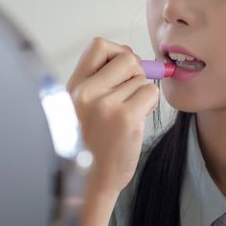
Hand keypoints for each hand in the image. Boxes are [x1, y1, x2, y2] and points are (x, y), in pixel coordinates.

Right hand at [67, 37, 158, 193]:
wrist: (93, 180)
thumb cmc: (93, 143)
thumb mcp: (84, 106)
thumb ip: (101, 80)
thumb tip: (133, 57)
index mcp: (75, 86)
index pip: (99, 45)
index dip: (117, 51)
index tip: (122, 69)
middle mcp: (86, 92)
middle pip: (128, 58)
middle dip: (136, 73)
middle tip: (129, 95)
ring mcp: (106, 104)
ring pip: (142, 78)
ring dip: (142, 94)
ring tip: (128, 114)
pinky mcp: (126, 118)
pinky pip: (151, 93)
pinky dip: (150, 105)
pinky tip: (137, 120)